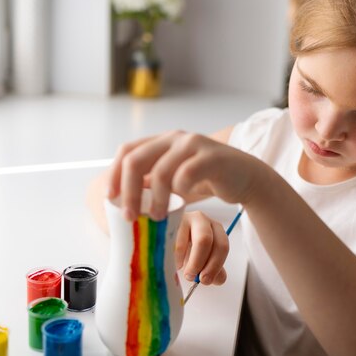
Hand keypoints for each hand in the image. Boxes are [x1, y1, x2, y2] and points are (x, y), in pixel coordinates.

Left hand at [106, 130, 265, 221]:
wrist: (245, 176)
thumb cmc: (207, 179)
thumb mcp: (175, 178)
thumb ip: (152, 180)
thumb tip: (122, 198)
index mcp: (162, 141)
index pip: (128, 151)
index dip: (115, 174)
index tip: (110, 198)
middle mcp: (175, 138)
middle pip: (136, 160)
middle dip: (128, 192)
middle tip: (130, 216)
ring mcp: (193, 145)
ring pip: (160, 171)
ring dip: (155, 199)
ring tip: (157, 217)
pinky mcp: (211, 157)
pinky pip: (186, 174)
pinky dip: (180, 190)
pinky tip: (183, 199)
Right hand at [175, 211, 228, 284]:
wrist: (166, 239)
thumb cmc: (188, 250)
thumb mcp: (203, 260)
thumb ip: (214, 270)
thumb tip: (217, 278)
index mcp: (216, 229)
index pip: (222, 245)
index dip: (215, 265)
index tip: (206, 280)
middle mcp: (202, 220)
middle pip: (205, 240)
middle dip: (200, 262)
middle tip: (193, 278)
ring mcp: (185, 218)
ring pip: (187, 240)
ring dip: (189, 261)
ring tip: (184, 272)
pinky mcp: (170, 222)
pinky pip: (174, 240)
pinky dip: (176, 256)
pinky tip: (176, 263)